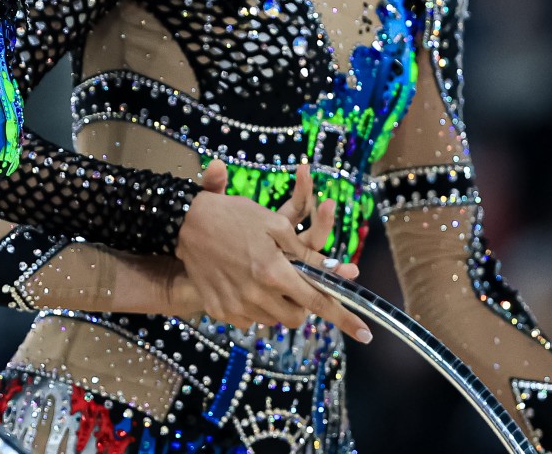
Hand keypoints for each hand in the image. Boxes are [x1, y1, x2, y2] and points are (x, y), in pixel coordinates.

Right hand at [175, 162, 371, 342]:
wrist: (185, 222)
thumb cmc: (234, 216)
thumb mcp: (275, 225)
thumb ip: (307, 253)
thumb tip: (339, 274)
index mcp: (274, 272)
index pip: (318, 302)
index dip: (344, 318)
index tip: (366, 334)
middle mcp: (256, 294)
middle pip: (295, 318)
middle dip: (301, 305)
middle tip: (293, 284)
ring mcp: (235, 305)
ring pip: (271, 320)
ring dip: (276, 305)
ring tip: (263, 277)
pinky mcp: (218, 310)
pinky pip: (246, 319)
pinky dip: (252, 306)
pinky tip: (241, 283)